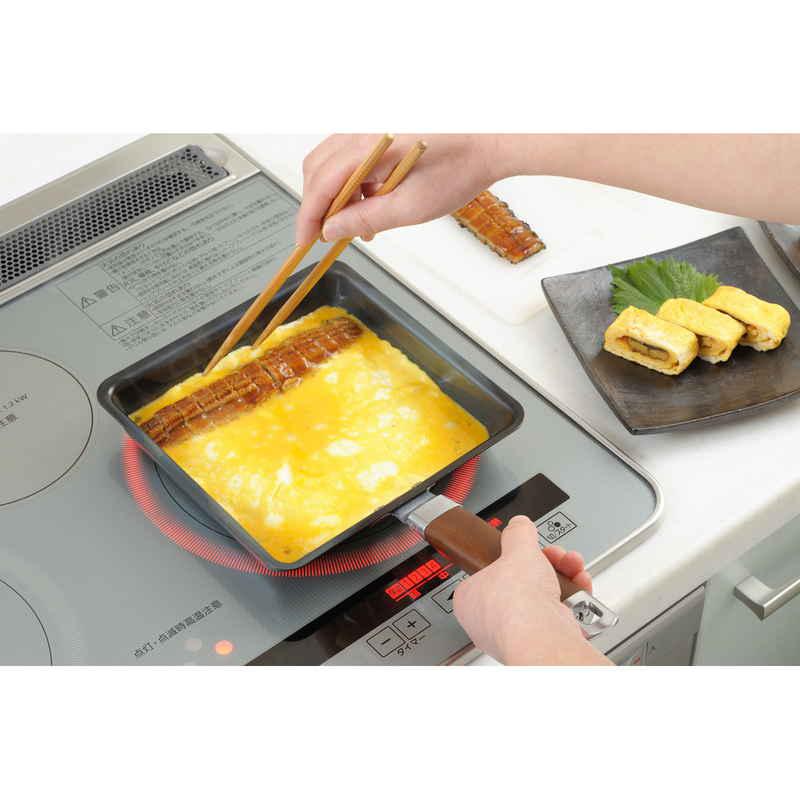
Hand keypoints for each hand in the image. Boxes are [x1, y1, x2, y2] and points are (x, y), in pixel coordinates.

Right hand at [295, 134, 512, 245]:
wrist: (490, 141)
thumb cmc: (460, 168)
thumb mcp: (411, 207)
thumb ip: (365, 218)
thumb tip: (332, 230)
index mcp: (369, 145)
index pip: (321, 183)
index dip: (308, 216)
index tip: (304, 240)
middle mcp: (363, 128)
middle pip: (318, 168)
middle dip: (319, 205)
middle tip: (330, 236)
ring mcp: (370, 125)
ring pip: (332, 162)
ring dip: (338, 195)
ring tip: (362, 224)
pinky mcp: (380, 129)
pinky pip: (351, 155)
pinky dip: (353, 182)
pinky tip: (373, 202)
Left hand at [452, 515, 610, 665]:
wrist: (543, 636)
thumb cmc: (517, 602)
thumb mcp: (517, 548)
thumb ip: (518, 533)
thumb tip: (519, 525)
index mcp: (470, 600)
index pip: (487, 573)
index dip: (509, 558)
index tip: (524, 549)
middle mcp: (489, 622)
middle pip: (521, 583)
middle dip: (546, 563)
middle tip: (554, 555)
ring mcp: (518, 635)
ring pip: (543, 598)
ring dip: (563, 576)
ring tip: (571, 566)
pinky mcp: (544, 642)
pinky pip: (560, 615)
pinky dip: (573, 599)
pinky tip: (578, 585)